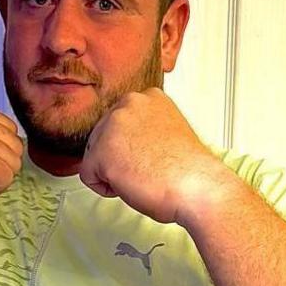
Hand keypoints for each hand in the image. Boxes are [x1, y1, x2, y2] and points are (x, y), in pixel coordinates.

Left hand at [79, 88, 230, 224]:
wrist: (196, 187)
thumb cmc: (189, 170)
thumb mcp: (169, 131)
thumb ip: (145, 128)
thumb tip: (127, 143)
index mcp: (149, 97)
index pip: (120, 123)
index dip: (131, 147)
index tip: (151, 155)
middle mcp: (129, 103)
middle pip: (103, 137)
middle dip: (119, 158)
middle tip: (148, 168)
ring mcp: (113, 125)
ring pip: (95, 156)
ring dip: (114, 172)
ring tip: (143, 175)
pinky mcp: (101, 151)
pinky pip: (89, 176)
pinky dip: (106, 188)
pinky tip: (132, 184)